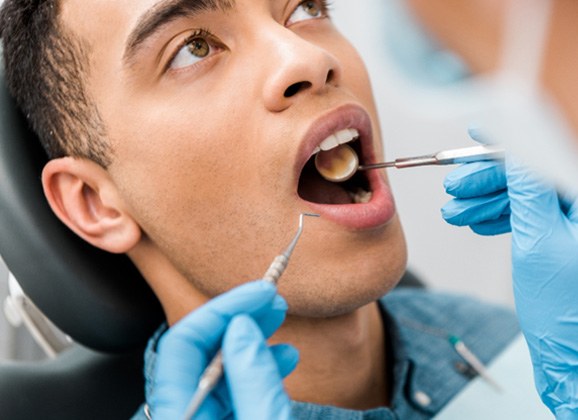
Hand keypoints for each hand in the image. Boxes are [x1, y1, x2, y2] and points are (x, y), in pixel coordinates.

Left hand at [148, 280, 296, 419]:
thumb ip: (253, 382)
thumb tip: (242, 327)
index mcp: (181, 414)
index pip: (182, 343)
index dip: (223, 308)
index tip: (260, 292)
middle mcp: (183, 415)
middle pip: (197, 352)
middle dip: (237, 318)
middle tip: (270, 299)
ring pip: (215, 370)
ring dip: (249, 340)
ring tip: (278, 320)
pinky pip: (230, 392)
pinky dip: (255, 370)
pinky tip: (282, 358)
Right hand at [442, 136, 577, 416]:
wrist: (570, 355)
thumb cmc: (565, 310)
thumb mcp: (538, 242)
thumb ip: (528, 191)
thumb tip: (515, 151)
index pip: (547, 157)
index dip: (510, 142)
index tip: (480, 131)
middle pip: (532, 175)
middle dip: (489, 179)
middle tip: (455, 186)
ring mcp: (572, 224)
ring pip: (526, 196)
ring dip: (487, 201)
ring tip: (456, 212)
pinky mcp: (561, 238)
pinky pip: (528, 217)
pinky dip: (500, 218)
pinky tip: (477, 223)